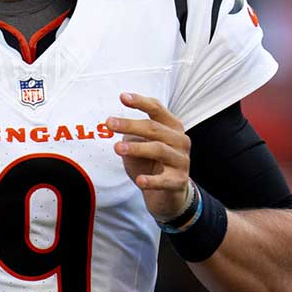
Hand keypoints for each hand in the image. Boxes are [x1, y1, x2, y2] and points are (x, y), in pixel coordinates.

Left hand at [108, 93, 191, 221]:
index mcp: (171, 127)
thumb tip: (113, 123)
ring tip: (117, 148)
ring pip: (159, 150)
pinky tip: (140, 181)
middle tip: (109, 123)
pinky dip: (152, 180)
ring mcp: (182, 161)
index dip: (140, 102)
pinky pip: (165, 180)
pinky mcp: (179, 181)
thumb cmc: (151, 163)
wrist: (168, 194)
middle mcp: (180, 140)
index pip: (157, 109)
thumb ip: (131, 134)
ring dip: (137, 148)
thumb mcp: (140, 144)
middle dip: (130, 125)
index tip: (122, 97)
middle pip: (154, 128)